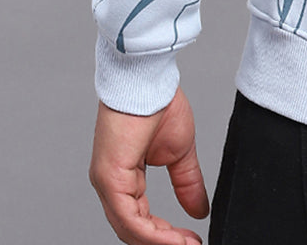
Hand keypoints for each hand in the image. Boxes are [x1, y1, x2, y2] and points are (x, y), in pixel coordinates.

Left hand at [89, 87, 208, 244]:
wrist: (149, 78)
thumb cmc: (157, 102)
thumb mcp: (179, 152)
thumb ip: (187, 183)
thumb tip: (199, 209)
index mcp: (123, 177)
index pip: (140, 219)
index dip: (165, 235)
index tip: (191, 241)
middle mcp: (110, 183)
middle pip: (133, 229)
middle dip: (164, 242)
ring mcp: (106, 182)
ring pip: (129, 229)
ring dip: (160, 242)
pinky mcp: (109, 178)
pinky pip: (129, 218)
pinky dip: (151, 233)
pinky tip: (172, 239)